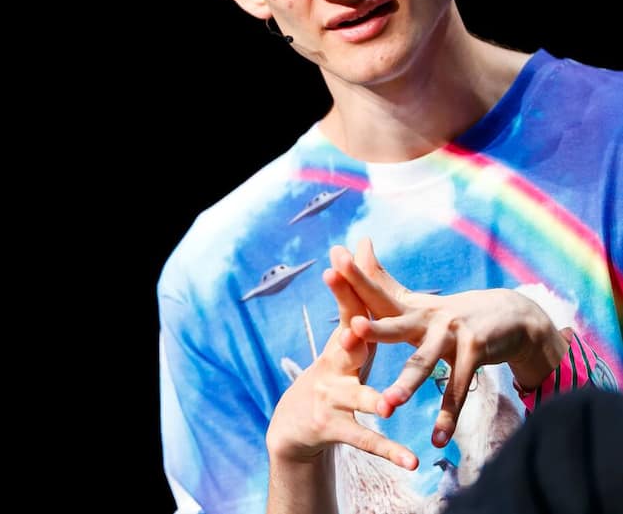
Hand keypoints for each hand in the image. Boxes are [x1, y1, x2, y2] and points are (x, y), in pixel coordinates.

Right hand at [265, 250, 417, 470]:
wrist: (293, 425)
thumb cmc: (330, 375)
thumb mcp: (344, 338)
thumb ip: (357, 297)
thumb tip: (360, 245)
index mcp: (342, 345)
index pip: (348, 310)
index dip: (347, 285)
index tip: (342, 257)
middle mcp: (333, 367)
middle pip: (345, 347)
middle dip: (350, 333)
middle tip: (356, 325)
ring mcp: (332, 399)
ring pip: (358, 399)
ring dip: (374, 402)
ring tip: (390, 407)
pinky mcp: (335, 428)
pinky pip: (367, 440)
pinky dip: (390, 450)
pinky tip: (411, 460)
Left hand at [330, 240, 563, 446]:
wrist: (514, 315)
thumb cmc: (453, 313)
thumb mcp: (418, 301)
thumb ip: (382, 280)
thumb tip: (358, 242)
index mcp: (410, 307)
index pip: (376, 294)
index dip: (354, 281)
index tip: (328, 270)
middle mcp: (429, 317)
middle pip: (395, 325)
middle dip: (373, 330)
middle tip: (348, 333)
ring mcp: (453, 333)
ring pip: (425, 364)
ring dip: (406, 386)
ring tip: (385, 405)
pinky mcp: (476, 351)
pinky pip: (458, 388)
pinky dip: (449, 416)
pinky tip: (437, 439)